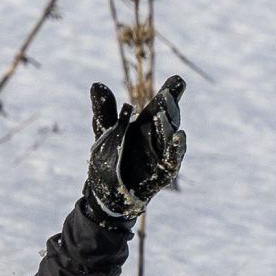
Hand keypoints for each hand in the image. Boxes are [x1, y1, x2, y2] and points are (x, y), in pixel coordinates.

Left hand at [84, 75, 186, 219]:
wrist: (105, 195)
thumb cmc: (108, 159)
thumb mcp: (104, 133)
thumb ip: (104, 111)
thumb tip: (96, 84)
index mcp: (145, 124)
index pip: (160, 105)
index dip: (170, 92)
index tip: (178, 80)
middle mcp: (157, 137)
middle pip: (169, 118)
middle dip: (170, 106)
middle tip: (168, 92)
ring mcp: (161, 155)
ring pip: (169, 138)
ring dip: (168, 126)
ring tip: (162, 114)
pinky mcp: (162, 174)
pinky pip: (172, 161)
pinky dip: (176, 150)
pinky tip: (179, 137)